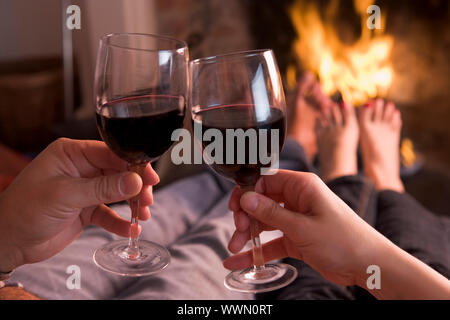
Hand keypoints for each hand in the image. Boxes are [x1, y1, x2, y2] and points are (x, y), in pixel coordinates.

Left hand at [0, 138, 158, 271]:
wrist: (9, 242)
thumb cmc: (25, 210)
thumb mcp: (65, 195)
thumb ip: (102, 188)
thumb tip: (135, 181)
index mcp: (72, 154)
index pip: (110, 152)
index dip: (132, 164)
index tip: (149, 177)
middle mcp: (81, 168)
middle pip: (119, 171)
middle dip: (136, 186)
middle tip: (148, 199)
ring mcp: (85, 189)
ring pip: (118, 191)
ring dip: (133, 203)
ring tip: (143, 214)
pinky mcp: (87, 209)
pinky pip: (110, 212)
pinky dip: (121, 221)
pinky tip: (131, 229)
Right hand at [224, 170, 389, 286]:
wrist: (369, 266)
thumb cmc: (344, 240)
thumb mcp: (303, 227)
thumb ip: (272, 213)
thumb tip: (246, 198)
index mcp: (302, 186)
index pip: (266, 179)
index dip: (247, 190)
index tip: (235, 206)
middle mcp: (298, 199)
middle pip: (261, 201)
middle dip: (246, 215)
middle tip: (239, 230)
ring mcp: (297, 219)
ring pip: (264, 222)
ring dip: (249, 234)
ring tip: (235, 248)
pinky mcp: (297, 238)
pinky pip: (272, 241)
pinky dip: (258, 250)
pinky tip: (240, 259)